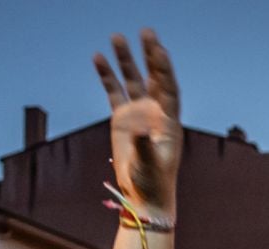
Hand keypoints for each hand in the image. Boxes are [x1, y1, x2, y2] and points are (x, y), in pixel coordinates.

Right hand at [93, 29, 181, 215]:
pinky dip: (107, 76)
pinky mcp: (123, 120)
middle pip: (153, 78)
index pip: (169, 89)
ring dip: (126, 60)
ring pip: (132, 81)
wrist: (144, 196)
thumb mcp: (150, 166)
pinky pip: (114, 92)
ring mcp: (139, 114)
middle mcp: (156, 113)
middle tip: (146, 32)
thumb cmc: (153, 183)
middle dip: (150, 56)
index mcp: (170, 122)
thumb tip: (137, 128)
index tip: (158, 50)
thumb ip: (144, 146)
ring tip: (117, 37)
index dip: (164, 70)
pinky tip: (98, 58)